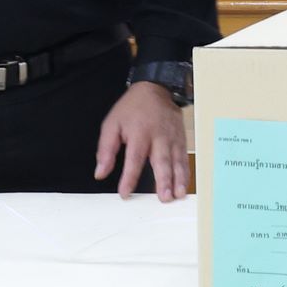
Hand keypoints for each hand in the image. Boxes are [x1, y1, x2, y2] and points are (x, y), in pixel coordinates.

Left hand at [95, 82, 188, 201]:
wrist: (156, 88)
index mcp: (138, 133)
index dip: (130, 177)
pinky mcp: (181, 138)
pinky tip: (184, 185)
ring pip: (177, 161)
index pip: (134, 159)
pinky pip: (184, 157)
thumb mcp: (111, 124)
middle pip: (162, 161)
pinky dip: (185, 172)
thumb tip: (100, 172)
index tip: (125, 193)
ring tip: (178, 195)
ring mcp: (173, 138)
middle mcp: (158, 137)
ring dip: (178, 179)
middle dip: (164, 180)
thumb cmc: (131, 109)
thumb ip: (106, 149)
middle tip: (164, 198)